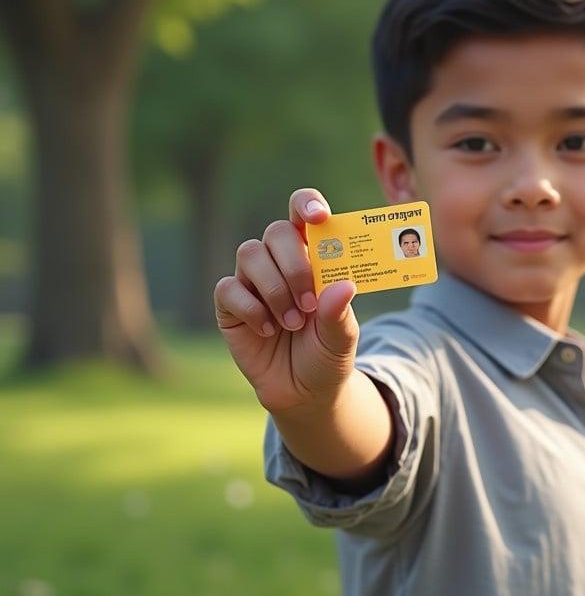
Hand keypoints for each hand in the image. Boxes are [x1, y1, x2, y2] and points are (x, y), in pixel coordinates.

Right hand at [214, 188, 359, 416]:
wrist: (305, 392)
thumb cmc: (327, 352)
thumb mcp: (343, 337)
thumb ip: (340, 313)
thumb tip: (345, 285)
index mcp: (313, 256)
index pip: (303, 213)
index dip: (307, 204)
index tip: (319, 216)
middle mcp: (280, 261)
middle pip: (276, 231)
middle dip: (294, 263)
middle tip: (310, 302)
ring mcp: (252, 280)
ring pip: (249, 253)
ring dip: (274, 288)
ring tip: (293, 322)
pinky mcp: (229, 304)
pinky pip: (228, 288)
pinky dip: (251, 308)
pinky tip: (268, 329)